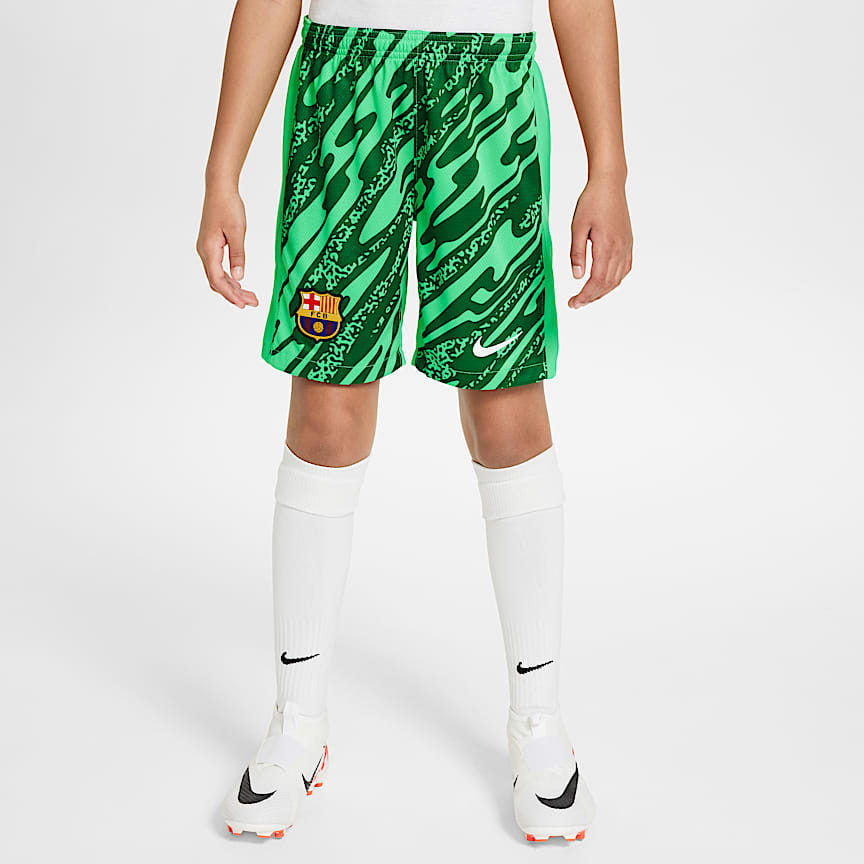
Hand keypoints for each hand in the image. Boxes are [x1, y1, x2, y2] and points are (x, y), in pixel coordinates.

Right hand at [196, 183, 257, 308]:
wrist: (219, 189)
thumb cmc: (229, 206)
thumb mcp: (237, 231)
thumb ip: (238, 255)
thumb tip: (238, 278)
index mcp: (209, 249)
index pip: (218, 280)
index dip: (231, 295)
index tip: (244, 304)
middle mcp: (204, 252)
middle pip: (217, 282)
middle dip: (234, 295)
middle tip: (253, 303)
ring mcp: (206, 249)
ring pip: (217, 276)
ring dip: (233, 288)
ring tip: (250, 296)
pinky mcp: (211, 246)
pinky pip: (218, 268)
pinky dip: (229, 278)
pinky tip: (240, 283)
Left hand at [568, 178, 632, 308]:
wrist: (610, 184)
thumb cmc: (592, 201)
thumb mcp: (577, 226)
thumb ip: (577, 253)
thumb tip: (577, 277)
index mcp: (606, 246)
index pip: (597, 281)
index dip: (585, 296)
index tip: (573, 303)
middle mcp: (620, 249)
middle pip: (607, 284)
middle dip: (591, 298)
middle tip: (575, 304)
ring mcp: (626, 247)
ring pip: (617, 279)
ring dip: (602, 292)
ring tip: (587, 297)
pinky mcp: (628, 243)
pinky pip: (624, 269)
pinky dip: (614, 281)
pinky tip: (604, 283)